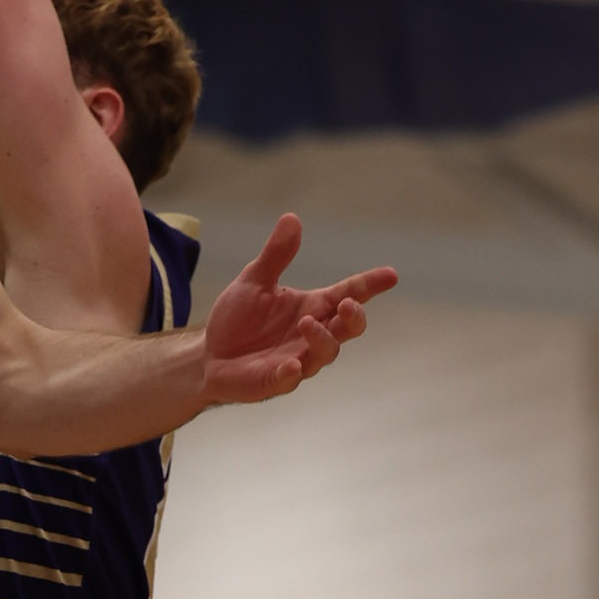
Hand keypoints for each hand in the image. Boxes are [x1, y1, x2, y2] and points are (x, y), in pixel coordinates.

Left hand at [201, 214, 396, 403]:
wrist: (208, 355)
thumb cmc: (239, 319)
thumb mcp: (254, 280)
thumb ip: (276, 255)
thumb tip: (291, 218)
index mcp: (312, 307)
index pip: (347, 294)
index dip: (368, 285)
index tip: (390, 275)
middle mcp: (311, 335)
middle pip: (346, 329)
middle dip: (353, 318)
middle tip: (348, 303)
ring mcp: (297, 360)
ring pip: (324, 354)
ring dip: (321, 339)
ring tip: (307, 323)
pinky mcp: (274, 381)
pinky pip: (288, 380)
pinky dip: (291, 374)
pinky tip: (291, 366)